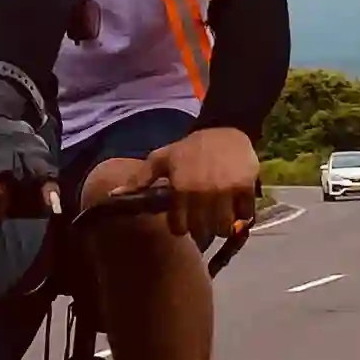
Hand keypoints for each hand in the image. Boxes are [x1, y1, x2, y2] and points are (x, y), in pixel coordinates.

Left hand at [144, 122, 260, 240]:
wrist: (225, 128)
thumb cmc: (190, 148)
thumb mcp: (161, 158)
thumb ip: (140, 179)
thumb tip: (114, 195)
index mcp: (181, 188)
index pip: (179, 228)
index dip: (181, 226)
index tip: (184, 220)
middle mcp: (203, 193)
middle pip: (202, 231)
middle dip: (201, 228)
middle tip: (202, 219)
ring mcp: (226, 191)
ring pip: (224, 227)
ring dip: (221, 225)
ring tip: (219, 216)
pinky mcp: (245, 188)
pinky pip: (245, 215)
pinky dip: (241, 214)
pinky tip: (235, 205)